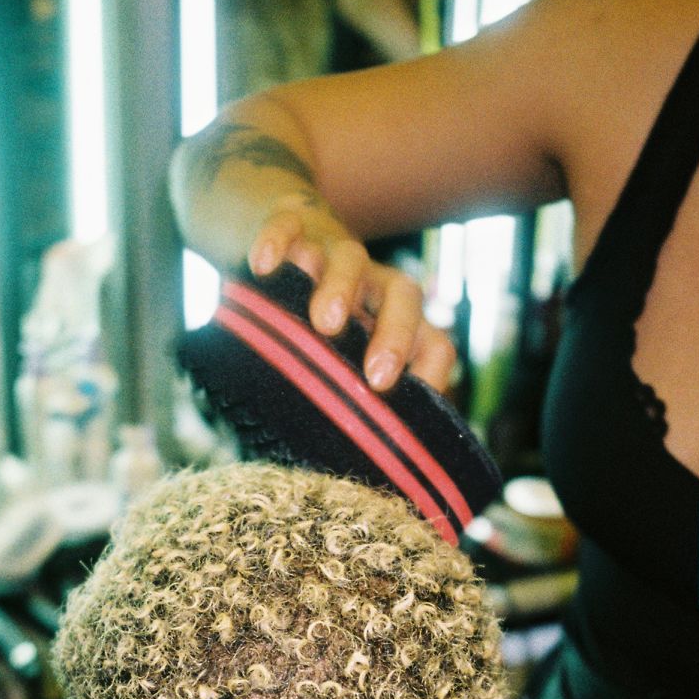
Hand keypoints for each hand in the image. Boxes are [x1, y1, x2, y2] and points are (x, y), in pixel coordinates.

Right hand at [247, 205, 456, 393]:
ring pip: (351, 258)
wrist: (270, 241)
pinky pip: (289, 226)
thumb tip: (325, 474)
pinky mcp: (291, 224)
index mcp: (393, 322)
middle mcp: (372, 284)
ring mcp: (333, 249)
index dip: (432, 373)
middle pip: (403, 296)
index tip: (411, 408)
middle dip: (394, 336)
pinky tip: (264, 267)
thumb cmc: (303, 326)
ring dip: (342, 289)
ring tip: (324, 324)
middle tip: (377, 377)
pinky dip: (279, 242)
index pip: (434, 342)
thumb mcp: (327, 364)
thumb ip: (333, 405)